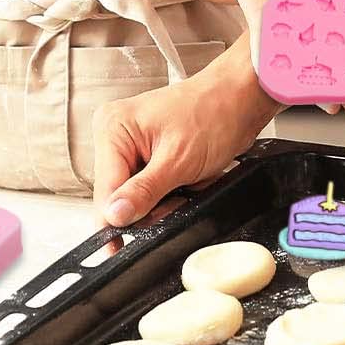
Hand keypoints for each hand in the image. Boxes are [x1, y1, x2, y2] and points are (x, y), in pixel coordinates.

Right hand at [92, 57, 277, 228]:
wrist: (241, 99)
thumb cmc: (214, 113)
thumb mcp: (178, 161)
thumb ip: (143, 192)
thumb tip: (114, 215)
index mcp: (114, 128)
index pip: (104, 190)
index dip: (118, 220)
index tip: (122, 244)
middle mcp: (117, 134)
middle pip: (117, 195)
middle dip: (149, 206)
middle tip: (178, 196)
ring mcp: (132, 144)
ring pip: (135, 196)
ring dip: (162, 200)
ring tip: (187, 182)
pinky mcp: (148, 153)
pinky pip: (149, 188)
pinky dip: (169, 192)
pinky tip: (186, 179)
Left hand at [222, 0, 344, 126]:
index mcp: (340, 20)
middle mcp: (317, 33)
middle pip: (338, 72)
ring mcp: (290, 30)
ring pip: (305, 67)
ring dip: (315, 90)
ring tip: (331, 113)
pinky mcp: (262, 22)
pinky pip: (266, 46)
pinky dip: (268, 62)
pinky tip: (275, 80)